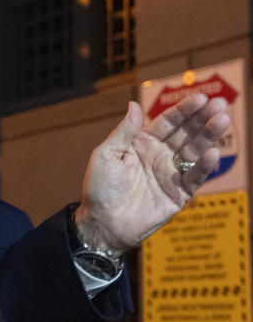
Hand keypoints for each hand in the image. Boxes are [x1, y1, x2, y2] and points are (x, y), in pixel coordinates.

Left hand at [75, 93, 229, 252]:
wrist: (102, 223)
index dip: (184, 110)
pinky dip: (204, 166)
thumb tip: (134, 105)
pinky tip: (212, 153)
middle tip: (220, 104)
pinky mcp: (179, 194)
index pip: (167, 123)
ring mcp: (171, 174)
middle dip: (203, 119)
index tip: (201, 98)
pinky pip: (195, 178)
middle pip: (186, 133)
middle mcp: (160, 156)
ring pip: (195, 152)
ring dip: (209, 137)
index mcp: (142, 144)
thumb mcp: (105, 156)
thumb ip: (123, 132)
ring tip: (223, 120)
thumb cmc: (99, 189)